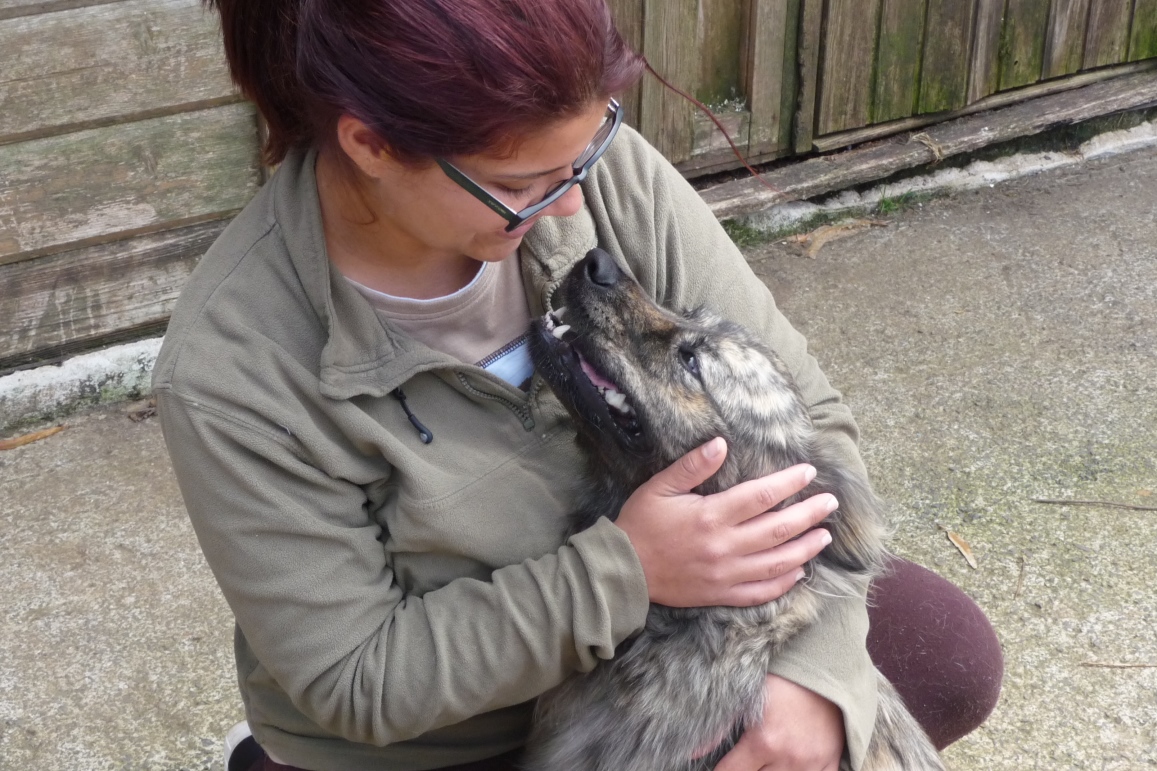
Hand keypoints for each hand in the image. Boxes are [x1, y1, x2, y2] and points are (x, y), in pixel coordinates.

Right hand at [614, 437, 836, 607]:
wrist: (625, 571)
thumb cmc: (641, 524)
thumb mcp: (660, 487)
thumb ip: (692, 466)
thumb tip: (721, 444)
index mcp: (710, 516)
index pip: (760, 496)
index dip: (788, 483)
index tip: (808, 472)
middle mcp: (724, 546)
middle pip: (778, 529)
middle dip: (809, 514)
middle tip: (830, 503)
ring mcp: (726, 574)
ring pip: (777, 562)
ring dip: (805, 548)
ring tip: (825, 536)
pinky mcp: (722, 595)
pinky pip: (761, 592)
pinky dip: (784, 582)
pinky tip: (799, 571)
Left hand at [715, 675, 844, 770]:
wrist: (822, 664)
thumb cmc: (781, 678)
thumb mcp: (746, 696)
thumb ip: (719, 726)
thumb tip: (694, 751)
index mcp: (764, 741)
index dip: (723, 770)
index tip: (723, 764)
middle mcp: (789, 757)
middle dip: (748, 768)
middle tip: (747, 756)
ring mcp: (812, 762)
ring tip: (766, 759)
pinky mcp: (830, 760)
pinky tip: (791, 764)